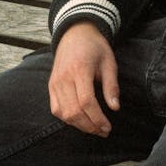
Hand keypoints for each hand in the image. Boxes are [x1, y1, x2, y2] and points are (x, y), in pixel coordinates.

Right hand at [48, 21, 120, 136]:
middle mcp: (64, 78)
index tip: (108, 127)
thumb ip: (111, 85)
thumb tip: (115, 108)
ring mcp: (55, 83)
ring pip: (63, 113)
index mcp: (80, 70)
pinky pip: (56, 109)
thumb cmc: (95, 47)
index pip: (86, 101)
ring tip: (94, 128)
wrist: (74, 34)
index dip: (97, 118)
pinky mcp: (51, 86)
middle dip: (90, 126)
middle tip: (104, 131)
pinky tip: (80, 121)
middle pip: (74, 111)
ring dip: (79, 125)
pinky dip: (67, 119)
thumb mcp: (109, 62)